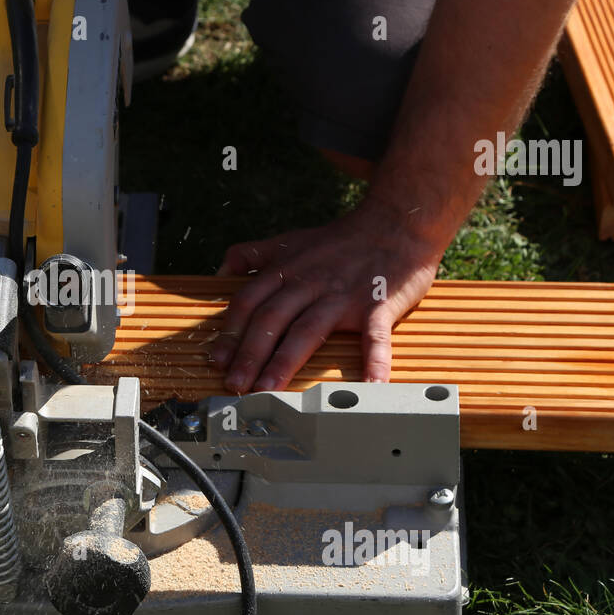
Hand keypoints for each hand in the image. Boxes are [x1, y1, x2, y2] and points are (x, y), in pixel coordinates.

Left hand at [209, 202, 444, 391]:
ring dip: (285, 362)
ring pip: (307, 330)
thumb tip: (222, 269)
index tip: (216, 360)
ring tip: (268, 391)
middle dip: (249, 355)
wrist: (396, 223)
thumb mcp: (291, 240)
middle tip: (235, 385)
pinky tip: (369, 387)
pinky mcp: (378, 306)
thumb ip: (254, 254)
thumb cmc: (341, 239)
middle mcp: (309, 283)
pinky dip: (374, 362)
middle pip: (271, 320)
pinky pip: (374, 337)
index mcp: (286, 270)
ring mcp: (342, 296)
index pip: (249, 302)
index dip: (230, 332)